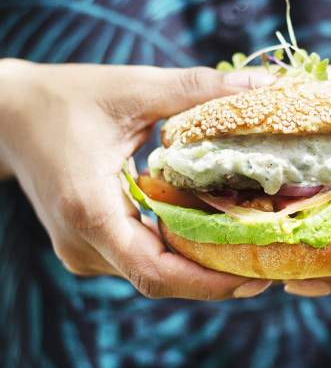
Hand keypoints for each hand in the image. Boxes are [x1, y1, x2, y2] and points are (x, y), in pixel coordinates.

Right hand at [0, 59, 274, 299]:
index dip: (209, 282)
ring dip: (199, 265)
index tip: (256, 276)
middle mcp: (83, 242)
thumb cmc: (66, 97)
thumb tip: (262, 85)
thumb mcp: (134, 88)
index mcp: (91, 209)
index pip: (154, 271)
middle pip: (159, 278)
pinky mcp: (89, 242)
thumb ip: (197, 88)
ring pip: (151, 272)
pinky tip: (211, 234)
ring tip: (249, 249)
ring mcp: (83, 248)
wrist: (9, 113)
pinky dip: (177, 251)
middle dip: (215, 277)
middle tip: (267, 263)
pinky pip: (140, 257)